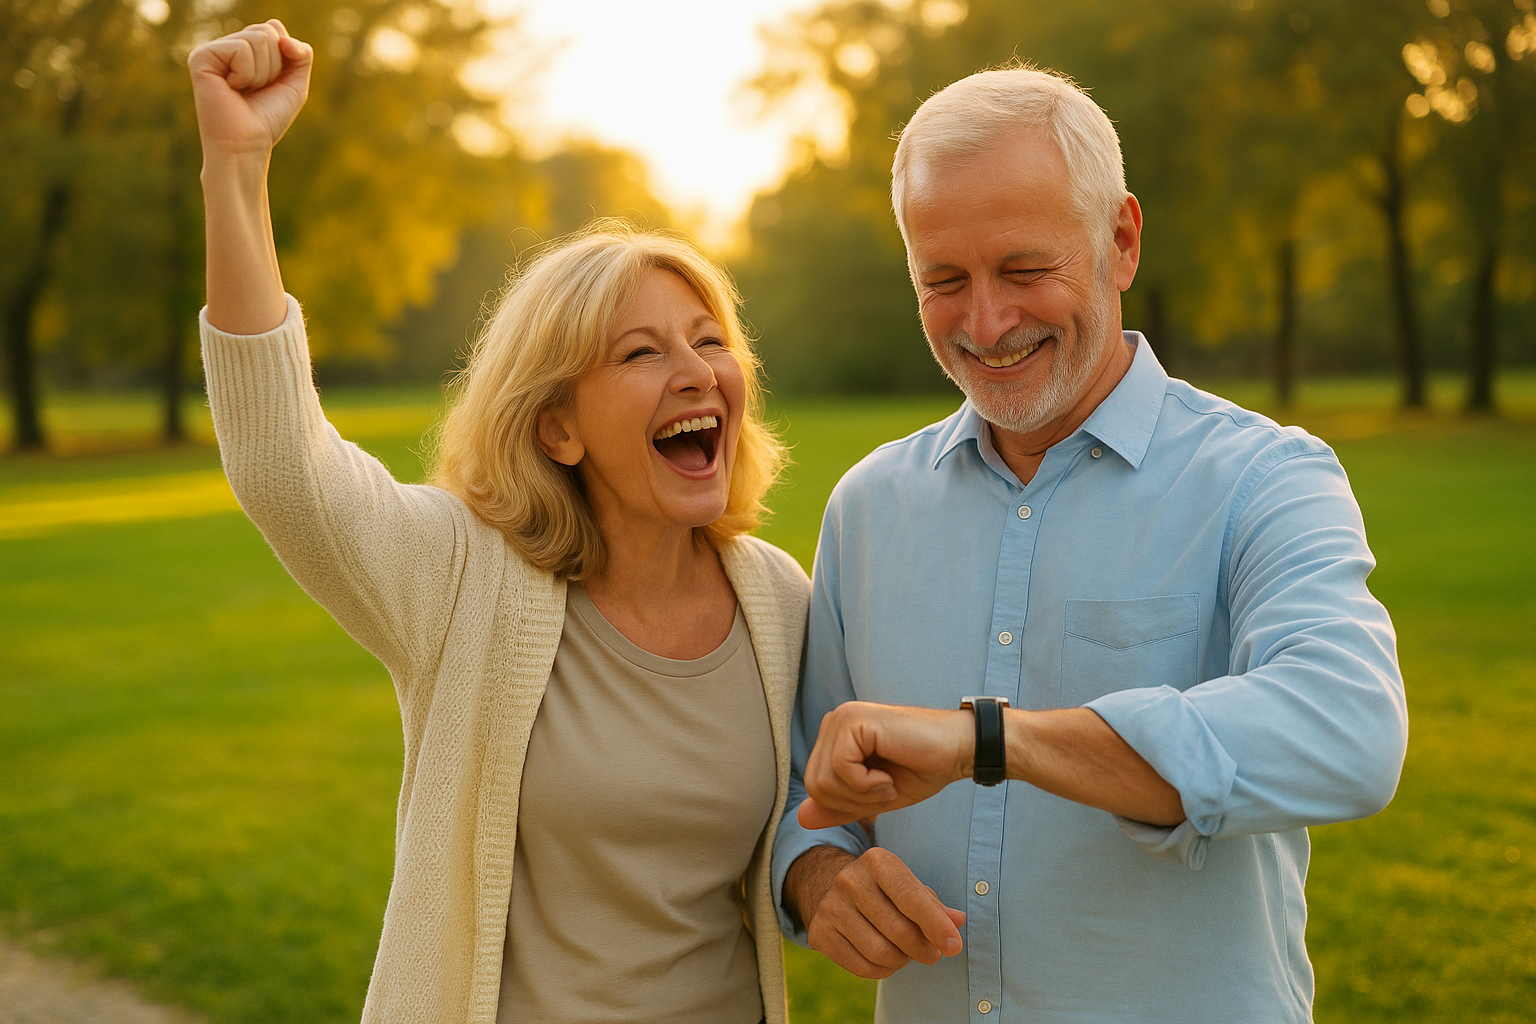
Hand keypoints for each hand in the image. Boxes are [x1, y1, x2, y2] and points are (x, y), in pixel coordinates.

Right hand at [189, 20, 313, 158]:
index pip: (274, 29)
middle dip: (274, 66)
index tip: (269, 85)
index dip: (284, 59)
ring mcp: (212, 49)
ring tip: (244, 91)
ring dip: (262, 73)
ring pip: (258, 38)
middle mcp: (226, 46)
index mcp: (243, 49)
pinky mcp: (201, 56)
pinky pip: (242, 49)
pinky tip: (232, 88)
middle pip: (267, 31)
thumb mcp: (294, 84)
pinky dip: (246, 73)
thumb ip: (300, 53)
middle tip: (256, 90)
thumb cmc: (267, 118)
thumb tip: (276, 26)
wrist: (246, 145)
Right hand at [786, 846, 965, 979]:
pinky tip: (887, 960)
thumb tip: (957, 921)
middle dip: (923, 949)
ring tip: (907, 954)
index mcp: (877, 862)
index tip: (954, 946)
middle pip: (898, 931)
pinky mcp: (819, 934)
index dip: (936, 925)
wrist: (830, 888)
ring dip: (902, 961)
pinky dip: (882, 971)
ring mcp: (831, 907)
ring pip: (880, 952)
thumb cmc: (883, 889)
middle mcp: (849, 880)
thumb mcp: (908, 885)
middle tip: (933, 954)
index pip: (911, 898)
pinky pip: (861, 967)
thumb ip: (934, 905)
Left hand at [798, 701, 973, 828]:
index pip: (814, 786)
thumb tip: (801, 818)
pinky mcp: (855, 720)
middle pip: (814, 785)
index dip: (846, 804)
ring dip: (861, 795)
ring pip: (824, 779)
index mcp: (835, 738)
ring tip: (888, 783)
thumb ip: (838, 807)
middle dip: (851, 802)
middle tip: (884, 792)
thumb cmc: (921, 770)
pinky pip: (840, 768)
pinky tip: (888, 777)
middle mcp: (834, 722)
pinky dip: (866, 784)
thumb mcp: (873, 799)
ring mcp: (843, 718)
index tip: (878, 795)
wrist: (958, 751)